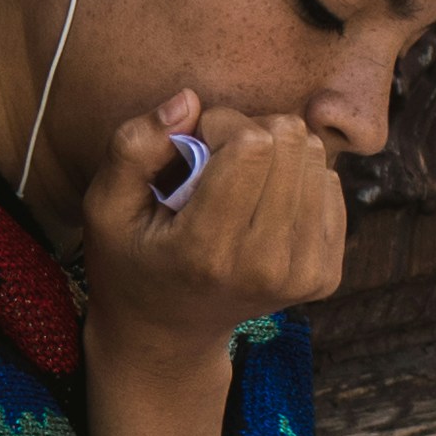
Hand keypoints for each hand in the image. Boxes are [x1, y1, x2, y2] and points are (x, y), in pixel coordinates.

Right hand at [77, 94, 346, 386]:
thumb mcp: (105, 205)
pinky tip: (263, 207)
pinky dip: (297, 181)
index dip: (220, 124)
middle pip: (291, 143)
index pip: (252, 145)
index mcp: (206, 250)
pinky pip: (331, 184)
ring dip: (275, 155)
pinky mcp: (326, 275)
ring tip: (239, 185)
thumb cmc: (132, 258)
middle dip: (251, 133)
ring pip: (315, 158)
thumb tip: (190, 101)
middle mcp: (263, 267)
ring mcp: (302, 275)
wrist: (168, 334)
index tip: (194, 147)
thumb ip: (134, 146)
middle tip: (217, 163)